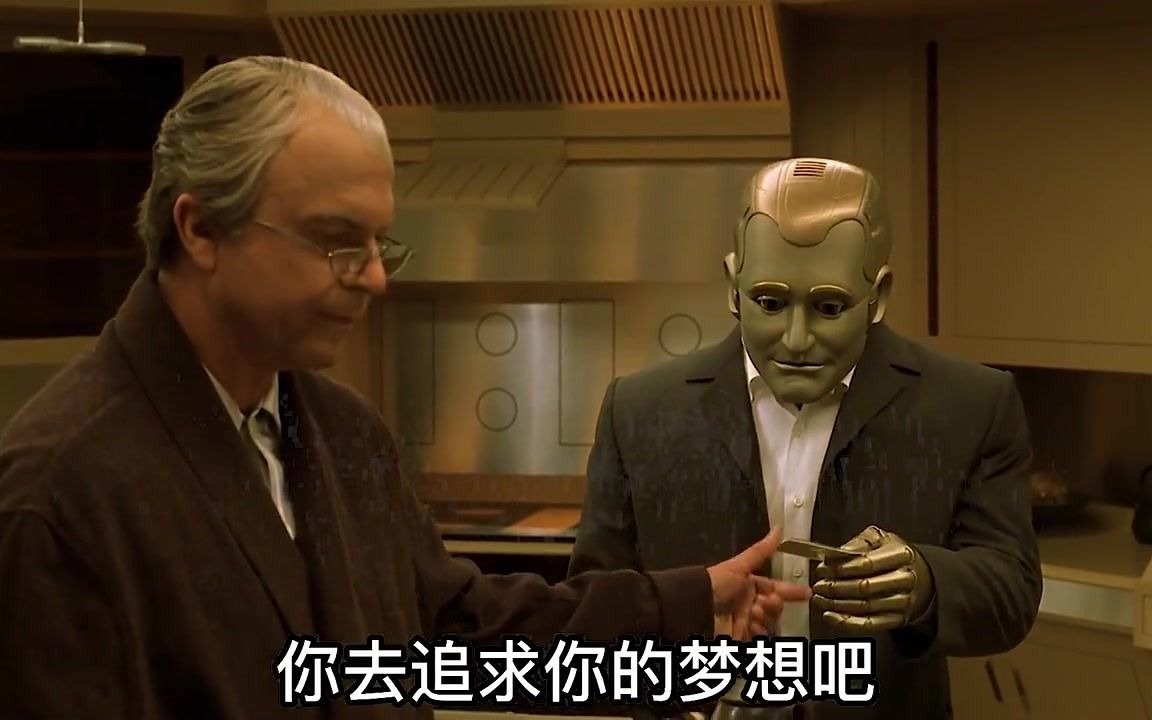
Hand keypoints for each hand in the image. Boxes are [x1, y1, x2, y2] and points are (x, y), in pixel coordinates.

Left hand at [706, 527, 811, 639]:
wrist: (697, 608)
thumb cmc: (716, 583)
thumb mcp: (740, 565)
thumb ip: (761, 550)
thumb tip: (778, 529)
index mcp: (748, 585)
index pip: (775, 588)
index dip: (790, 591)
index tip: (806, 593)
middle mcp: (747, 602)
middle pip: (775, 607)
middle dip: (775, 604)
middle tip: (769, 601)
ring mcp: (745, 620)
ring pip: (770, 622)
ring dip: (766, 617)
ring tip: (754, 612)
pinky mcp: (741, 636)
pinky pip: (760, 636)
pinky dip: (760, 631)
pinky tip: (753, 625)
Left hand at [812, 525, 933, 633]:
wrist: (917, 575)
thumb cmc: (892, 555)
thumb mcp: (878, 538)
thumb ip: (858, 543)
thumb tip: (837, 553)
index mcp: (901, 555)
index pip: (866, 563)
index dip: (840, 568)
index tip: (823, 568)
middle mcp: (905, 579)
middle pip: (864, 587)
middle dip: (836, 587)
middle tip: (819, 585)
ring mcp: (902, 601)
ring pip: (864, 607)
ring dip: (836, 604)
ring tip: (820, 598)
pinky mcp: (897, 619)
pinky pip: (869, 625)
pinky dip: (846, 623)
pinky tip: (831, 616)